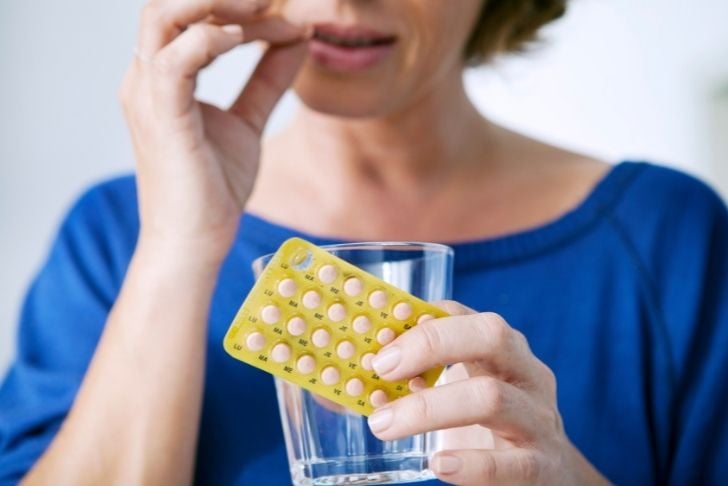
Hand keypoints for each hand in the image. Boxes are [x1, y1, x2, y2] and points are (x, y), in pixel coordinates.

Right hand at [119, 0, 308, 263]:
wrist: (195, 242)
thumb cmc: (213, 188)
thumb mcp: (248, 121)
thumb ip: (267, 79)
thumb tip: (297, 40)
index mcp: (162, 77)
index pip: (189, 16)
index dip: (238, 8)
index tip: (288, 18)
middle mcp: (146, 78)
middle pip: (169, 3)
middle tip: (271, 1)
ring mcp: (148, 96)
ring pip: (164, 17)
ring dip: (216, 4)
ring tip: (262, 10)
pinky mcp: (161, 118)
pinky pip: (174, 60)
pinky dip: (209, 40)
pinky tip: (242, 41)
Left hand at [367, 301, 608, 484]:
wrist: (552, 476)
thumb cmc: (491, 426)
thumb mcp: (462, 389)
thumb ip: (413, 381)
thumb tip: (342, 383)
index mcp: (503, 349)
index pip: (465, 314)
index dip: (419, 321)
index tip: (378, 338)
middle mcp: (526, 374)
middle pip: (490, 336)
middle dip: (430, 345)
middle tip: (381, 368)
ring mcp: (539, 418)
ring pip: (491, 397)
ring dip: (428, 409)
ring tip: (383, 424)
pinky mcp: (543, 466)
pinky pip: (510, 463)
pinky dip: (471, 464)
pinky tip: (438, 465)